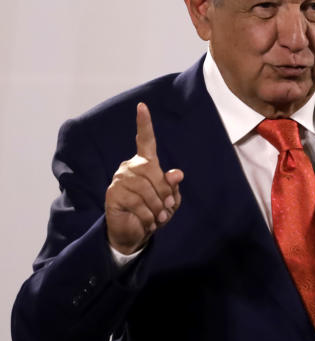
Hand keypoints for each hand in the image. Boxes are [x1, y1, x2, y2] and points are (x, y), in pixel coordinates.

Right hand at [105, 103, 183, 254]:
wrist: (136, 233)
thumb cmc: (154, 213)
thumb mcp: (170, 201)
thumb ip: (173, 186)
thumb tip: (177, 173)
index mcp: (145, 164)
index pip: (145, 140)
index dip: (144, 124)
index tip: (142, 106)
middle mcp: (130, 167)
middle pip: (152, 170)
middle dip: (163, 192)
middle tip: (167, 209)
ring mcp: (119, 179)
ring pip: (144, 188)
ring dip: (156, 207)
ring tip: (158, 218)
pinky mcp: (112, 194)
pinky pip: (136, 201)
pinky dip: (147, 215)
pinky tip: (148, 222)